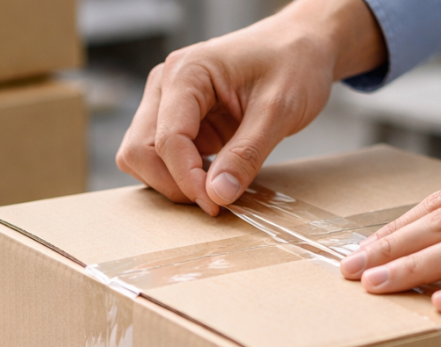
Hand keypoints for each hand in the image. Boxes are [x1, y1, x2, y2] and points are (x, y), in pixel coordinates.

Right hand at [116, 0, 383, 215]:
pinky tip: (215, 178)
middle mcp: (166, 86)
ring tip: (215, 188)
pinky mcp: (180, 123)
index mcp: (186, 73)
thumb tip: (217, 196)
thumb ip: (246, 154)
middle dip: (172, 183)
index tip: (217, 204)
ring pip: (143, 158)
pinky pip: (163, 159)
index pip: (167, 140)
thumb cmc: (292, 64)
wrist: (300, 47)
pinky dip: (182, 176)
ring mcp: (168, 105)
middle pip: (139, 151)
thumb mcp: (279, 110)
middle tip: (214, 200)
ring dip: (173, 182)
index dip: (187, 179)